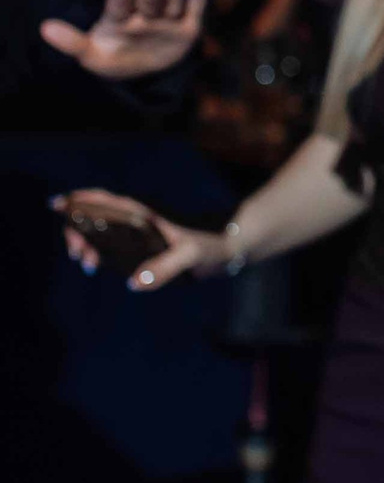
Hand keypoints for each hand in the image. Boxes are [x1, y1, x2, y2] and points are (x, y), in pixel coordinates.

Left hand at [41, 0, 207, 78]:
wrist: (140, 65)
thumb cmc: (113, 57)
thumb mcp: (91, 54)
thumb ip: (71, 42)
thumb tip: (43, 28)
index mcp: (119, 19)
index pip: (118, 7)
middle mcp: (143, 14)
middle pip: (148, 2)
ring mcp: (165, 19)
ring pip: (170, 3)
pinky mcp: (186, 26)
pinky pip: (192, 10)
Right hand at [53, 187, 223, 287]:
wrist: (226, 252)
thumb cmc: (208, 246)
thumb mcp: (188, 255)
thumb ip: (164, 267)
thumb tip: (134, 283)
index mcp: (141, 215)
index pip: (104, 201)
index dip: (79, 200)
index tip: (57, 205)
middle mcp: (135, 221)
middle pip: (93, 217)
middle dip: (76, 230)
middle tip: (77, 254)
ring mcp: (136, 234)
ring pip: (98, 232)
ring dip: (84, 243)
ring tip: (86, 263)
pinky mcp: (140, 248)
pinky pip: (109, 246)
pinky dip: (96, 252)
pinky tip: (94, 264)